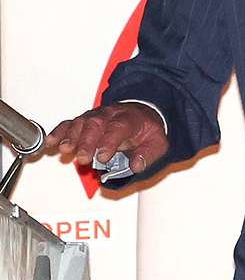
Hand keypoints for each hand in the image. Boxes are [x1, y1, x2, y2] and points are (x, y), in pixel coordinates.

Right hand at [45, 103, 167, 175]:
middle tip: (83, 158)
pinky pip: (69, 123)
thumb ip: (147, 155)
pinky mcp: (84, 120)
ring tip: (64, 149)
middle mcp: (110, 114)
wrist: (143, 113)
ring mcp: (95, 116)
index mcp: (130, 119)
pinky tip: (51, 142)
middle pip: (96, 124)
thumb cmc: (148, 130)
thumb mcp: (157, 143)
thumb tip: (136, 166)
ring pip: (81, 122)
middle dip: (87, 141)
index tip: (103, 157)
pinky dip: (59, 132)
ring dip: (70, 136)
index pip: (118, 128)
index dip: (109, 141)